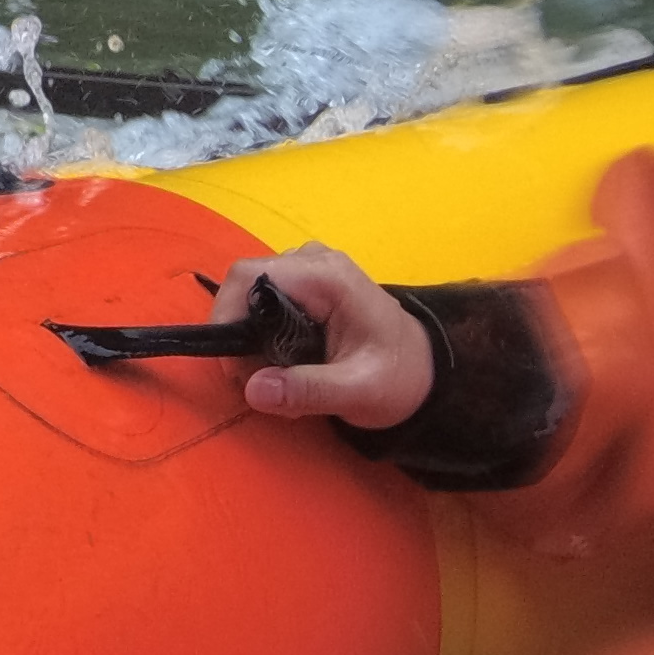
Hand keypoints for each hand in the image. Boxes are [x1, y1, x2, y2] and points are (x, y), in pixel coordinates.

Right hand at [211, 243, 431, 428]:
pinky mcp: (306, 285)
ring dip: (253, 341)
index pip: (249, 277)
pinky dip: (265, 337)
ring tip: (280, 381)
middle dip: (241, 337)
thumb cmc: (398, 378)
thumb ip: (307, 390)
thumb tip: (252, 389)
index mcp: (326, 277)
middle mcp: (313, 262)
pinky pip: (266, 303)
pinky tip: (288, 367)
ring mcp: (309, 269)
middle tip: (259, 383)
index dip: (226, 315)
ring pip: (252, 297)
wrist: (427, 373)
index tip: (232, 366)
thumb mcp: (358, 392)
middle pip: (245, 286)